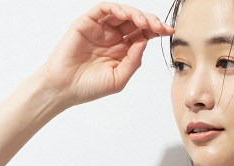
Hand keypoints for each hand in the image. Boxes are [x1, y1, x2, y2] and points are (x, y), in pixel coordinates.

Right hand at [35, 3, 173, 108]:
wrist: (64, 89)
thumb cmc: (89, 87)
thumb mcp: (119, 78)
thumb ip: (133, 61)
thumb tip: (144, 41)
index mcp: (122, 50)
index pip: (142, 35)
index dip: (156, 30)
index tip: (169, 31)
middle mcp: (113, 37)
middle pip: (135, 21)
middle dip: (150, 21)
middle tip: (159, 27)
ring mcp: (100, 28)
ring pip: (122, 13)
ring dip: (135, 14)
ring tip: (144, 22)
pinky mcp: (87, 22)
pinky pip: (104, 9)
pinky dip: (116, 9)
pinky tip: (125, 15)